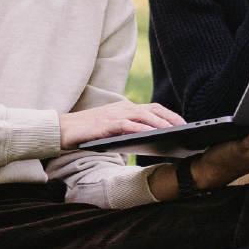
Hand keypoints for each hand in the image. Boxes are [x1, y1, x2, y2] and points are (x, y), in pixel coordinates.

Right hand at [57, 101, 184, 149]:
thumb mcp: (112, 129)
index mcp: (125, 108)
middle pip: (153, 110)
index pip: (153, 108)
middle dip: (171, 118)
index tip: (183, 123)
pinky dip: (141, 128)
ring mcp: (114, 115)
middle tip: (185, 128)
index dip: (170, 114)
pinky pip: (127, 125)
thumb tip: (148, 140)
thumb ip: (128, 131)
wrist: (63, 129)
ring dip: (160, 123)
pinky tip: (151, 134)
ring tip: (174, 131)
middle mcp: (122, 108)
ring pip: (143, 116)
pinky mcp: (105, 124)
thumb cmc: (89, 132)